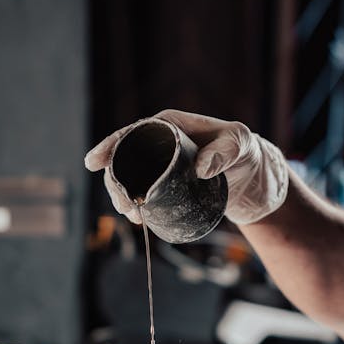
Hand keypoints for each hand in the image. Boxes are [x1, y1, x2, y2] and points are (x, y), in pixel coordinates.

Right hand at [84, 109, 288, 225]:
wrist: (248, 175)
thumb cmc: (243, 152)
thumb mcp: (238, 146)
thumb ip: (224, 152)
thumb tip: (202, 168)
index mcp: (169, 125)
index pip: (133, 132)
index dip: (110, 145)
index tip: (95, 162)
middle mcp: (159, 142)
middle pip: (125, 158)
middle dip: (115, 180)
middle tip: (123, 204)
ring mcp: (159, 164)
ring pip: (130, 177)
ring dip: (122, 196)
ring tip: (130, 214)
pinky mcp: (163, 182)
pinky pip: (142, 191)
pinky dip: (135, 204)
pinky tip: (137, 218)